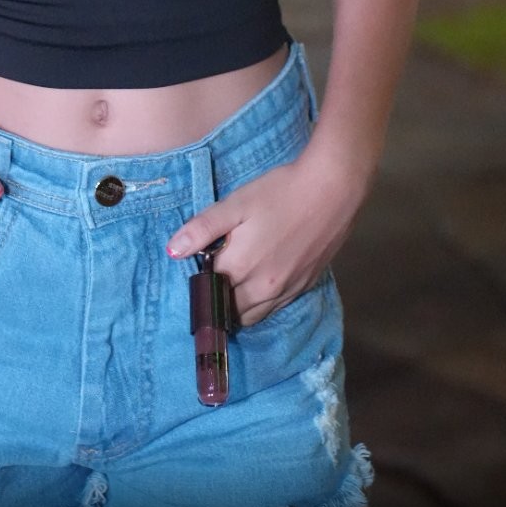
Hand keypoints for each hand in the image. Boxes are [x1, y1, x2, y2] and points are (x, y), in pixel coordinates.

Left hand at [165, 139, 367, 326]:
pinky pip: (274, 309)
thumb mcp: (236, 204)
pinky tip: (260, 280)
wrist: (333, 190)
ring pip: (252, 316)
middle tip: (215, 274)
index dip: (199, 281)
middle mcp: (262, 289)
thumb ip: (203, 229)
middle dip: (217, 298)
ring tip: (235, 281)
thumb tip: (173, 251)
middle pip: (228, 310)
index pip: (207, 291)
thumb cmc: (280, 192)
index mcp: (239, 268)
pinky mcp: (304, 287)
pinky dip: (261, 303)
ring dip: (238, 306)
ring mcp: (286, 292)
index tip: (197, 268)